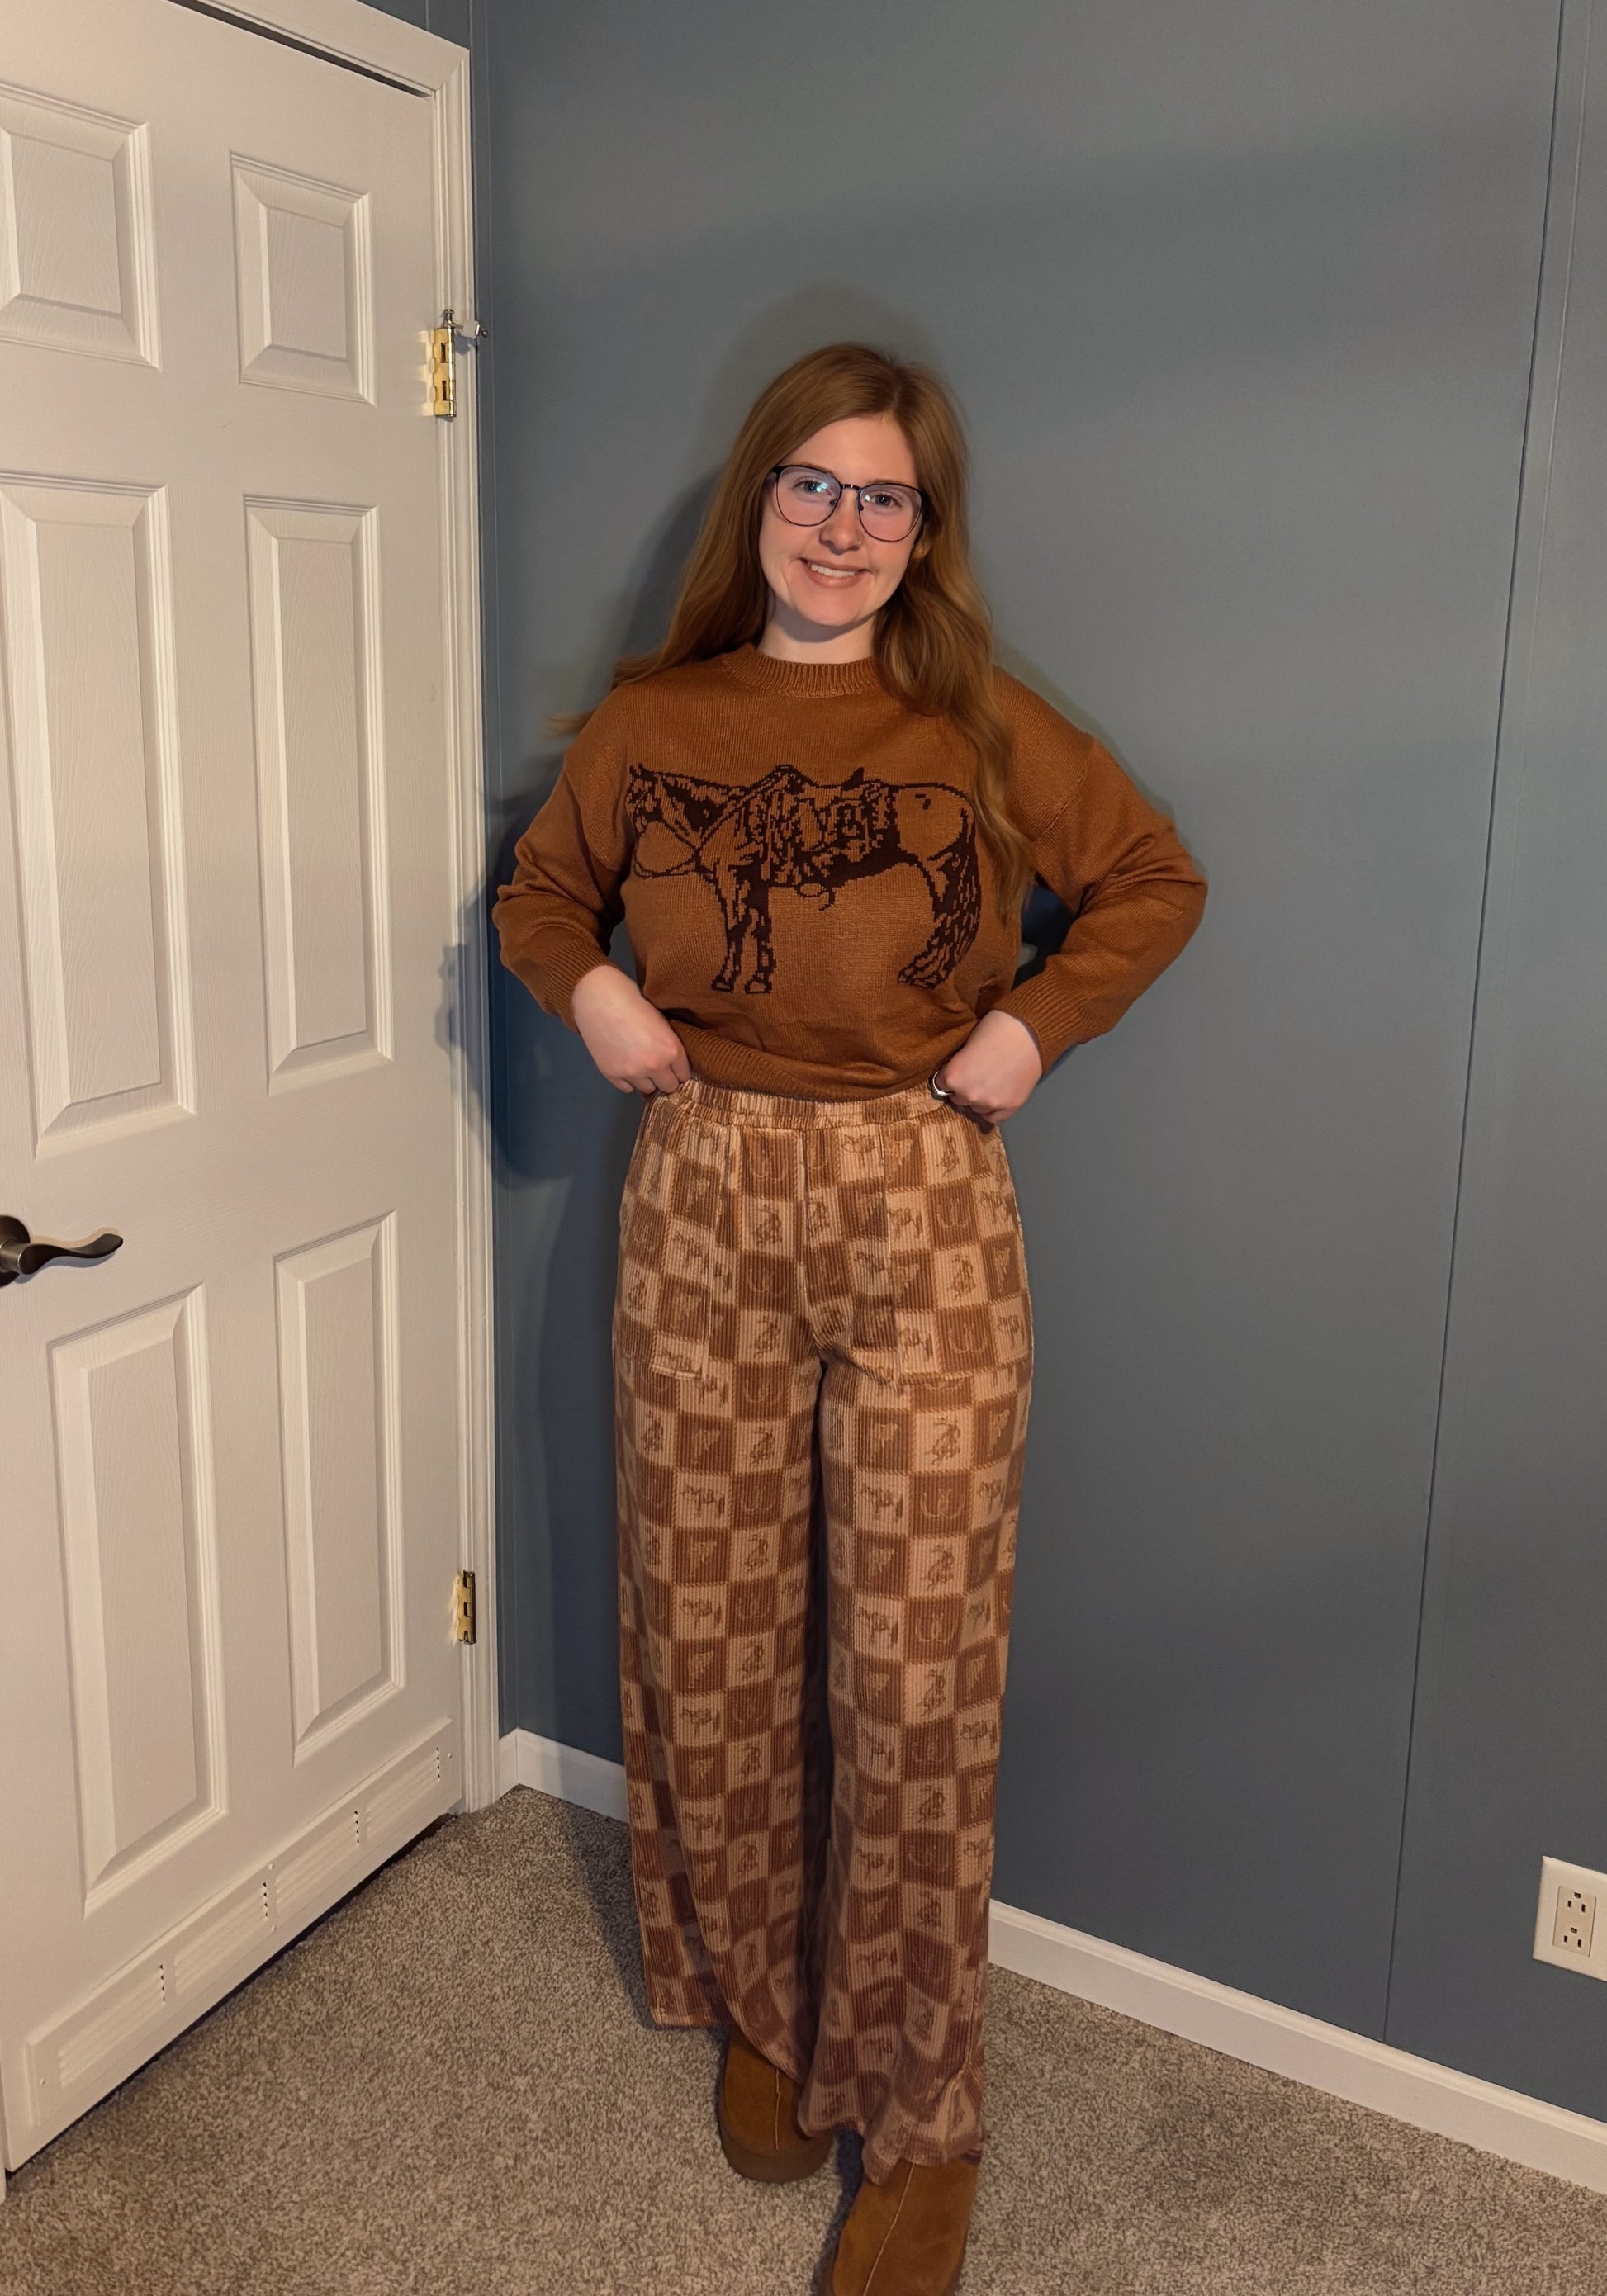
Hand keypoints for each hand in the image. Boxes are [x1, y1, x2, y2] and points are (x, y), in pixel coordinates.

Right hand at [571, 963, 690, 1096]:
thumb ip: (669, 1046)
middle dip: (665, 1077)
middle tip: (657, 1066)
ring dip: (646, 1079)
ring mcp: (632, 1073)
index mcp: (671, 1050)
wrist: (599, 998)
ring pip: (648, 1089)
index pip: (684, 1075)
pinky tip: (624, 1064)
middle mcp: (654, 1065)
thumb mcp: (662, 1022)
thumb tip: (673, 1064)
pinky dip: (627, 1080)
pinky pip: (627, 1088)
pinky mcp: (611, 1074)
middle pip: (668, 1087)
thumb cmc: (633, 1001)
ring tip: (639, 1063)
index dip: (679, 1070)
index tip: (674, 1067)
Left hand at [933, 1009, 1042, 1124]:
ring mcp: (990, 1104)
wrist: (1028, 1030)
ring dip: (979, 1099)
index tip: (959, 1070)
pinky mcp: (1010, 1107)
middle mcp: (969, 1094)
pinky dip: (993, 1110)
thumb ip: (959, 1065)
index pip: (941, 1085)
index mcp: (953, 1077)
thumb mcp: (966, 1044)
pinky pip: (994, 1118)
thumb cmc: (995, 1028)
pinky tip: (997, 1097)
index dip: (950, 1075)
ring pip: (976, 1108)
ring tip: (991, 1083)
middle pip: (958, 1098)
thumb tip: (957, 1073)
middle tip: (977, 1074)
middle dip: (964, 1087)